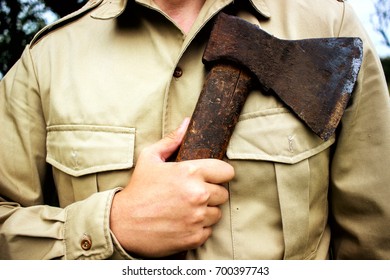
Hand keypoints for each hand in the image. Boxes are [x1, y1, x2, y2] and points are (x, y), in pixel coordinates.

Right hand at [109, 119, 234, 257]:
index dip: (220, 174)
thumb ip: (172, 140)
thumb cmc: (138, 189)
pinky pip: (208, 230)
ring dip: (206, 211)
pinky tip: (183, 222)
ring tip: (187, 208)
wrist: (123, 224)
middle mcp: (198, 194)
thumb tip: (188, 124)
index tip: (212, 177)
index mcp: (190, 172)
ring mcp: (197, 217)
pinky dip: (199, 227)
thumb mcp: (150, 158)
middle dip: (212, 193)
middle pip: (223, 193)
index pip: (227, 172)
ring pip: (217, 213)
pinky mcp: (194, 237)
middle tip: (193, 193)